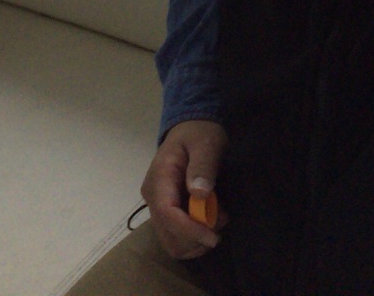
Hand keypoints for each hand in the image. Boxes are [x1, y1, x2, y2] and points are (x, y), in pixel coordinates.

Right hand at [141, 119, 228, 258]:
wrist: (190, 130)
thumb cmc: (198, 134)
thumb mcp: (206, 143)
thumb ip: (203, 166)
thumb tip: (199, 193)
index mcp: (159, 178)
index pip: (167, 214)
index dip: (190, 231)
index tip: (214, 237)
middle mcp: (152, 197)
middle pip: (168, 234)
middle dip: (196, 238)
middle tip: (220, 221)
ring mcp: (157, 206)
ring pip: (171, 242)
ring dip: (196, 241)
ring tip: (216, 220)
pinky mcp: (165, 213)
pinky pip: (176, 238)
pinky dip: (194, 240)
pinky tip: (209, 223)